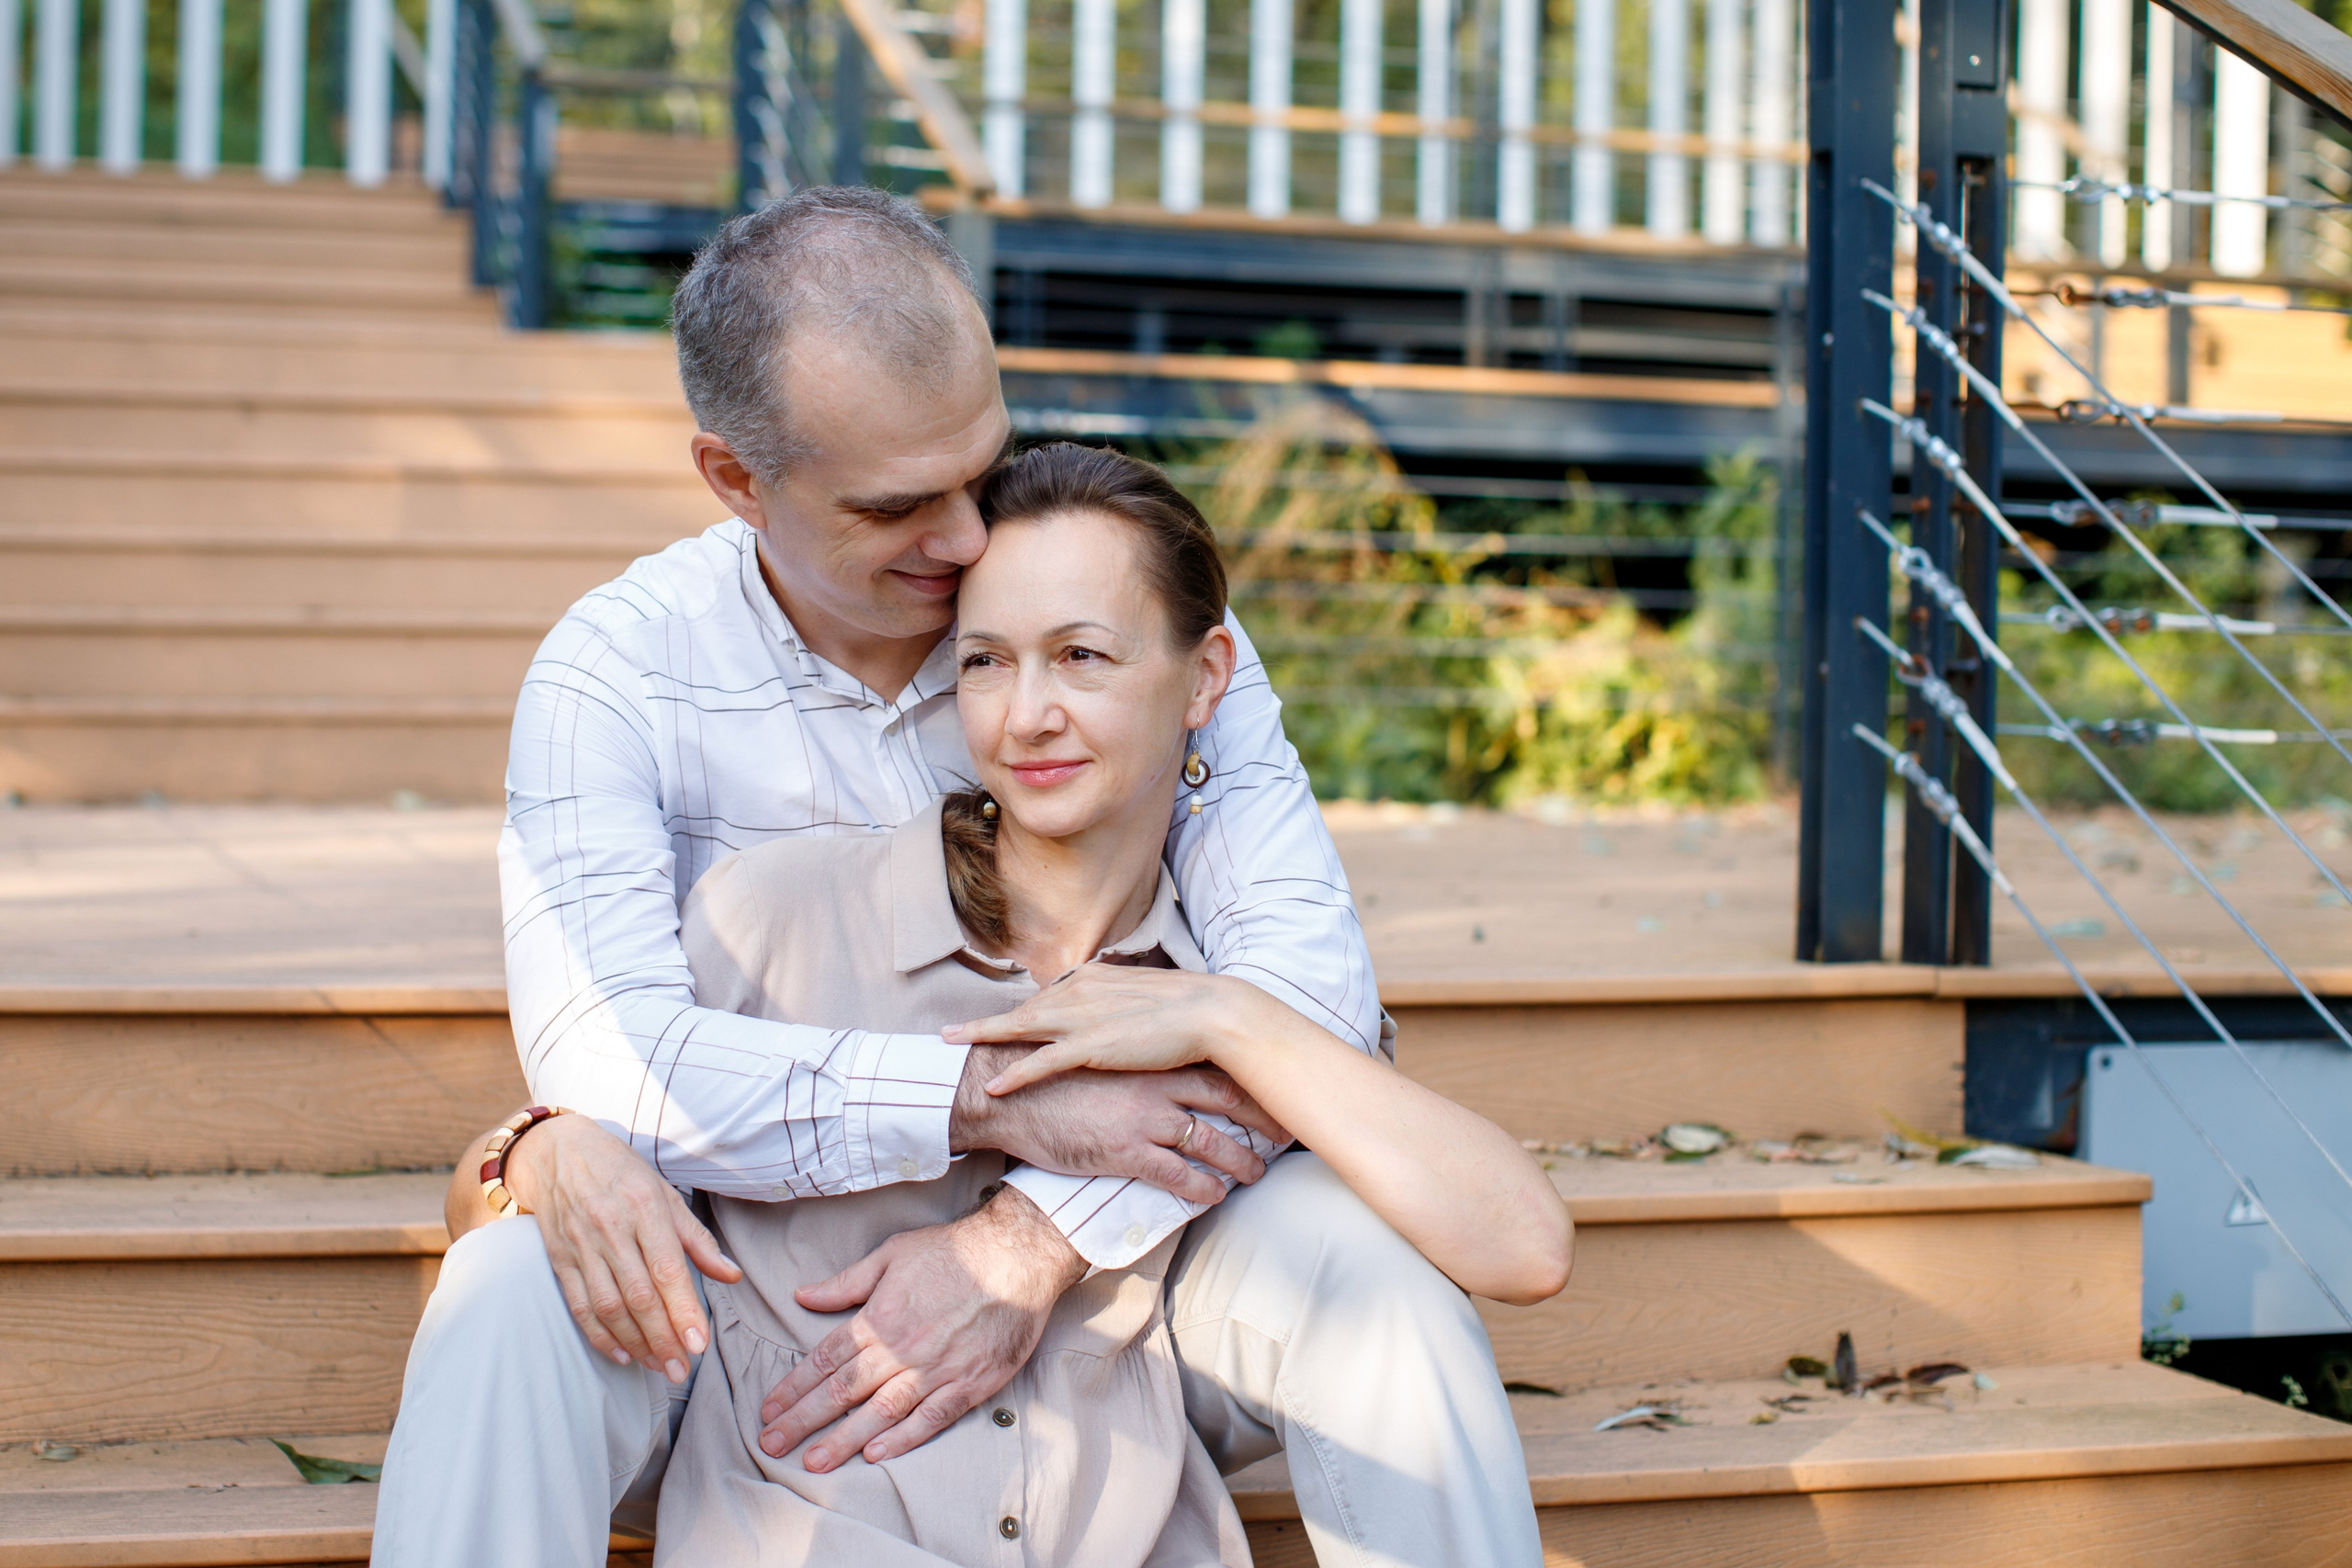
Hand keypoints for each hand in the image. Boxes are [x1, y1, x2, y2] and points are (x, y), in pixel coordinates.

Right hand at [502, 1114, 743, 1383]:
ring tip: (659, 1366)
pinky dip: (598, 1335)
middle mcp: (612, 1228)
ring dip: (635, 1343)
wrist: (556, 1151)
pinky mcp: (559, 1258)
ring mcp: (582, 1245)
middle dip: (663, 1338)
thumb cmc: (621, 1172)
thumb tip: (731, 1275)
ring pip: (609, 1306)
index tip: (699, 1344)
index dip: (684, 1310)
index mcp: (645, 1208)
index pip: (668, 1269)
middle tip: (682, 1370)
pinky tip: (621, 1354)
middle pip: (639, 1295)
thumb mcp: (665, 1193)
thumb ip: (697, 1239)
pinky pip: (579, 1305)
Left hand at [757, 1186, 1086, 1470]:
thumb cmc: (954, 1251)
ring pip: (881, 1412)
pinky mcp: (969, 1383)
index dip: (793, 1388)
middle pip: (844, 1390)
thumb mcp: (892, 1254)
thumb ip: (847, 1282)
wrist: (1016, 1257)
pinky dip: (903, 1438)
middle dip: (804, 1420)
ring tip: (814, 1462)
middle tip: (772, 1444)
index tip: (768, 1409)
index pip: (825, 1360)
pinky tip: (877, 1455)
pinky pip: (931, 1418)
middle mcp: (901, 1348)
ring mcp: (936, 1369)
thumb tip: (803, 1295)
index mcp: (879, 1317)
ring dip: (844, 1439)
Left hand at [948, 964, 1272, 1096]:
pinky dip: (1014, 1073)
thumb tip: (1113, 1019)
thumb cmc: (1187, 1010)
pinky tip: (993, 1083)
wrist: (1211, 1013)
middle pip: (1022, 1009)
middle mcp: (1079, 990)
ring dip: (982, 1037)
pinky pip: (1041, 1062)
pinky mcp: (1091, 1046)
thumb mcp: (1144, 999)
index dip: (1019, 1013)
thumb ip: (1119, 1006)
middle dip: (985, 1023)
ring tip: (950, 1045)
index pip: (1046, 996)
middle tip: (950, 1033)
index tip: (996, 1024)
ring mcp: (1082, 1017)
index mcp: (1093, 976)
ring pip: (1019, 1028)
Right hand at [948, 1044, 1286, 1204]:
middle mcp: (1156, 1083)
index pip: (1216, 1065)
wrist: (1002, 1090)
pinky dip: (1202, 1188)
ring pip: (1209, 1142)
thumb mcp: (1092, 1044)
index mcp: (1151, 1056)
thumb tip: (1146, 1043)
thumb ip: (1127, 1045)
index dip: (1249, 1081)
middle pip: (1227, 1100)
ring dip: (1239, 1161)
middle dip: (1261, 1119)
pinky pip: (1177, 1175)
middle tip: (1285, 1135)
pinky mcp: (1125, 1151)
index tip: (1273, 1092)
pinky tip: (1216, 1198)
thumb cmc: (1047, 1071)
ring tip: (1257, 1175)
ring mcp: (1143, 1117)